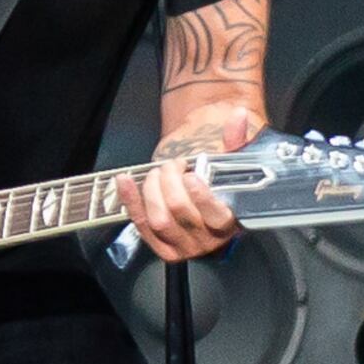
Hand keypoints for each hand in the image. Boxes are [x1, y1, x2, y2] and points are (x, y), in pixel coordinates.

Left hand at [118, 109, 254, 262]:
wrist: (207, 215)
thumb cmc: (221, 188)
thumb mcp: (233, 166)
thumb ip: (237, 141)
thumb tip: (238, 116)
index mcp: (229, 222)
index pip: (216, 215)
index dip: (201, 196)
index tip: (191, 175)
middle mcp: (207, 239)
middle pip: (181, 211)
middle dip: (171, 181)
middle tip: (171, 166)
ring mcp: (183, 246)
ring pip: (159, 220)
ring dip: (152, 191)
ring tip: (156, 173)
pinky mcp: (162, 247)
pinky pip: (141, 225)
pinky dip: (130, 201)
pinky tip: (125, 181)